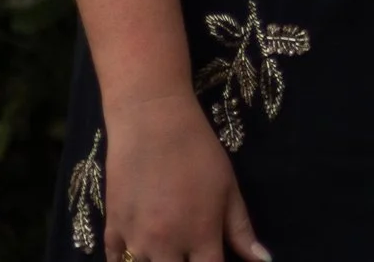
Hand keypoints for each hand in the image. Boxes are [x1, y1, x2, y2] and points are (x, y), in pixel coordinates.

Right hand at [101, 91, 268, 261]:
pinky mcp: (111, 230)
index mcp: (201, 236)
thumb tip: (263, 260)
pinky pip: (114, 261)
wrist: (153, 124)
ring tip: (169, 249)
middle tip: (190, 252)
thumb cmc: (199, 153)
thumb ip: (241, 229)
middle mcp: (166, 246)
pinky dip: (126, 261)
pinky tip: (138, 253)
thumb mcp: (229, 189)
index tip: (215, 258)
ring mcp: (134, 240)